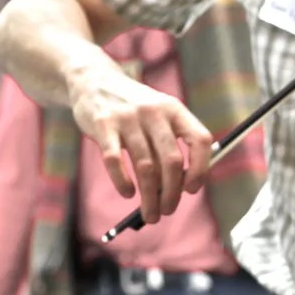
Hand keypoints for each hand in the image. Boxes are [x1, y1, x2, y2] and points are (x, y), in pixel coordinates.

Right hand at [68, 69, 212, 224]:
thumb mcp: (159, 113)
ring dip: (149, 197)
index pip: (200, 140)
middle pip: (172, 161)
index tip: (191, 189)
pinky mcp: (103, 125)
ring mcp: (127, 118)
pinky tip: (128, 193)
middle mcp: (154, 112)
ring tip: (150, 214)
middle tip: (167, 211)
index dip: (201, 168)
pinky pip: (115, 161)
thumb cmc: (133, 108)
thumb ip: (171, 143)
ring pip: (145, 167)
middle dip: (172, 193)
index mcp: (174, 109)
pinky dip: (123, 182)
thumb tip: (181, 187)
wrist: (93, 81)